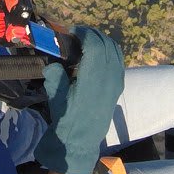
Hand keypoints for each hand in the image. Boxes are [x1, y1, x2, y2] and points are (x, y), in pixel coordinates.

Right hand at [32, 27, 125, 173]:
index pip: (95, 45)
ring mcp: (117, 81)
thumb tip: (55, 62)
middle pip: (106, 45)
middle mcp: (109, 77)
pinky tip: (97, 55)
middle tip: (78, 34)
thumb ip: (55, 74)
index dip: (84, 34)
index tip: (72, 32)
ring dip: (103, 42)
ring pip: (115, 51)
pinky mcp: (119, 86)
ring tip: (87, 42)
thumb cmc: (66, 118)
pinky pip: (119, 61)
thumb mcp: (55, 95)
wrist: (80, 140)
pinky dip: (110, 52)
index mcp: (93, 78)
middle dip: (93, 35)